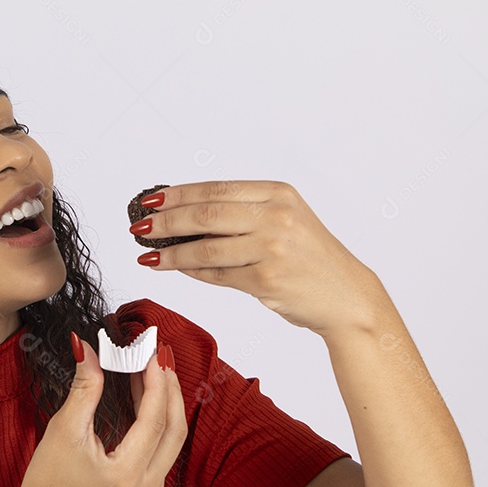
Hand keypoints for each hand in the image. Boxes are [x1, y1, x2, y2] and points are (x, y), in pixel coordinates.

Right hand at [15, 336, 186, 486]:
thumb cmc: (48, 482)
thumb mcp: (64, 430)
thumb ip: (84, 389)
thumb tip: (88, 350)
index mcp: (126, 475)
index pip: (153, 421)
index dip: (154, 383)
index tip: (150, 354)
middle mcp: (147, 486)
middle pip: (174, 429)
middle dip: (169, 388)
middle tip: (158, 355)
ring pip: (173, 438)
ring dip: (167, 401)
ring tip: (154, 369)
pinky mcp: (147, 486)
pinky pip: (163, 446)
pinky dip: (159, 417)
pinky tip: (147, 393)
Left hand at [130, 180, 382, 336]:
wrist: (346, 296)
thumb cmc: (310, 259)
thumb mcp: (284, 220)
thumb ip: (242, 214)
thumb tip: (183, 216)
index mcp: (277, 193)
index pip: (214, 190)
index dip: (177, 195)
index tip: (150, 200)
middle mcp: (276, 215)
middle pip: (205, 214)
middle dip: (166, 222)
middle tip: (140, 228)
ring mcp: (272, 247)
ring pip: (205, 247)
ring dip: (171, 253)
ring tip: (150, 256)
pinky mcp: (266, 279)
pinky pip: (216, 274)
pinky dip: (193, 271)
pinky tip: (178, 268)